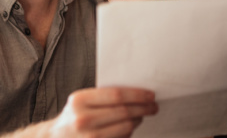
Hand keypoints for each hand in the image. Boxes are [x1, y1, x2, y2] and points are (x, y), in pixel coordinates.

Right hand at [40, 87, 156, 137]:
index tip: (150, 95)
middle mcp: (83, 119)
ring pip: (125, 128)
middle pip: (124, 112)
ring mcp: (89, 137)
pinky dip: (129, 133)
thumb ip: (103, 96)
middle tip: (153, 106)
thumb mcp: (82, 101)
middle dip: (143, 108)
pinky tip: (130, 127)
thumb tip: (136, 93)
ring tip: (141, 116)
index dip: (137, 94)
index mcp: (80, 100)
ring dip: (138, 121)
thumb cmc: (73, 116)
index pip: (116, 95)